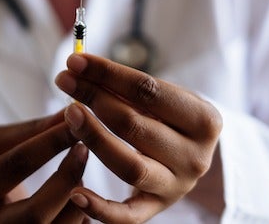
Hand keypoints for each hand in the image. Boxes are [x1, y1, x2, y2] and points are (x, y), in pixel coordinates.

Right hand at [0, 111, 89, 222]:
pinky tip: (78, 198)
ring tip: (79, 175)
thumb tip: (67, 114)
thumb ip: (28, 130)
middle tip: (83, 150)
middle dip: (66, 179)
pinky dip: (75, 218)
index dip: (49, 142)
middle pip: (34, 213)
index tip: (74, 123)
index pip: (15, 166)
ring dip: (76, 201)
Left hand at [55, 54, 222, 222]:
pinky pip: (128, 216)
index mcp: (204, 120)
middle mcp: (195, 157)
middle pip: (134, 125)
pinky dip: (101, 208)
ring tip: (68, 114)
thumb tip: (80, 68)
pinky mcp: (157, 208)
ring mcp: (176, 186)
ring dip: (93, 138)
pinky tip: (75, 193)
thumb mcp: (166, 97)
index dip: (107, 73)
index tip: (75, 61)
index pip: (148, 90)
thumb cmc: (172, 117)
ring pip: (129, 166)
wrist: (193, 154)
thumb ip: (128, 86)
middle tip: (65, 81)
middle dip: (93, 98)